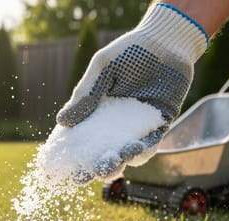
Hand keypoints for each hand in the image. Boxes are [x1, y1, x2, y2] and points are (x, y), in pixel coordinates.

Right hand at [57, 3, 207, 168]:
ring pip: (126, 154)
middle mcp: (115, 124)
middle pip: (102, 154)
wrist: (166, 42)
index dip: (71, 156)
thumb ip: (86, 94)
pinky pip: (151, 143)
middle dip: (96, 167)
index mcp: (95, 112)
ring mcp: (137, 126)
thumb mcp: (102, 68)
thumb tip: (62, 121)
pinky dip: (144, 149)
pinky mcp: (159, 124)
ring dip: (119, 161)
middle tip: (92, 170)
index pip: (81, 139)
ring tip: (116, 158)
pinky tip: (137, 148)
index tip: (63, 167)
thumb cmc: (131, 50)